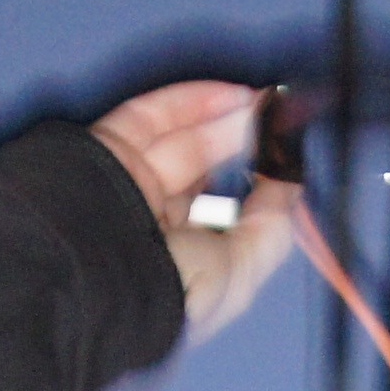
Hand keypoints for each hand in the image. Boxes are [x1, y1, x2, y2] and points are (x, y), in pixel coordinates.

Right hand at [90, 81, 298, 344]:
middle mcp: (156, 229)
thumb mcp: (241, 272)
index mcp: (185, 268)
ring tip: (264, 106)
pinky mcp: (106, 150)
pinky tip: (233, 97)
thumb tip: (290, 183)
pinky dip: (191, 102)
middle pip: (204, 175)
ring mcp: (130, 186)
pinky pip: (150, 117)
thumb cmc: (167, 293)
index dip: (260, 190)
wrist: (99, 274)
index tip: (287, 163)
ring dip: (227, 121)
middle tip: (278, 124)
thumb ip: (271, 225)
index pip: (226, 220)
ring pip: (183, 142)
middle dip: (245, 147)